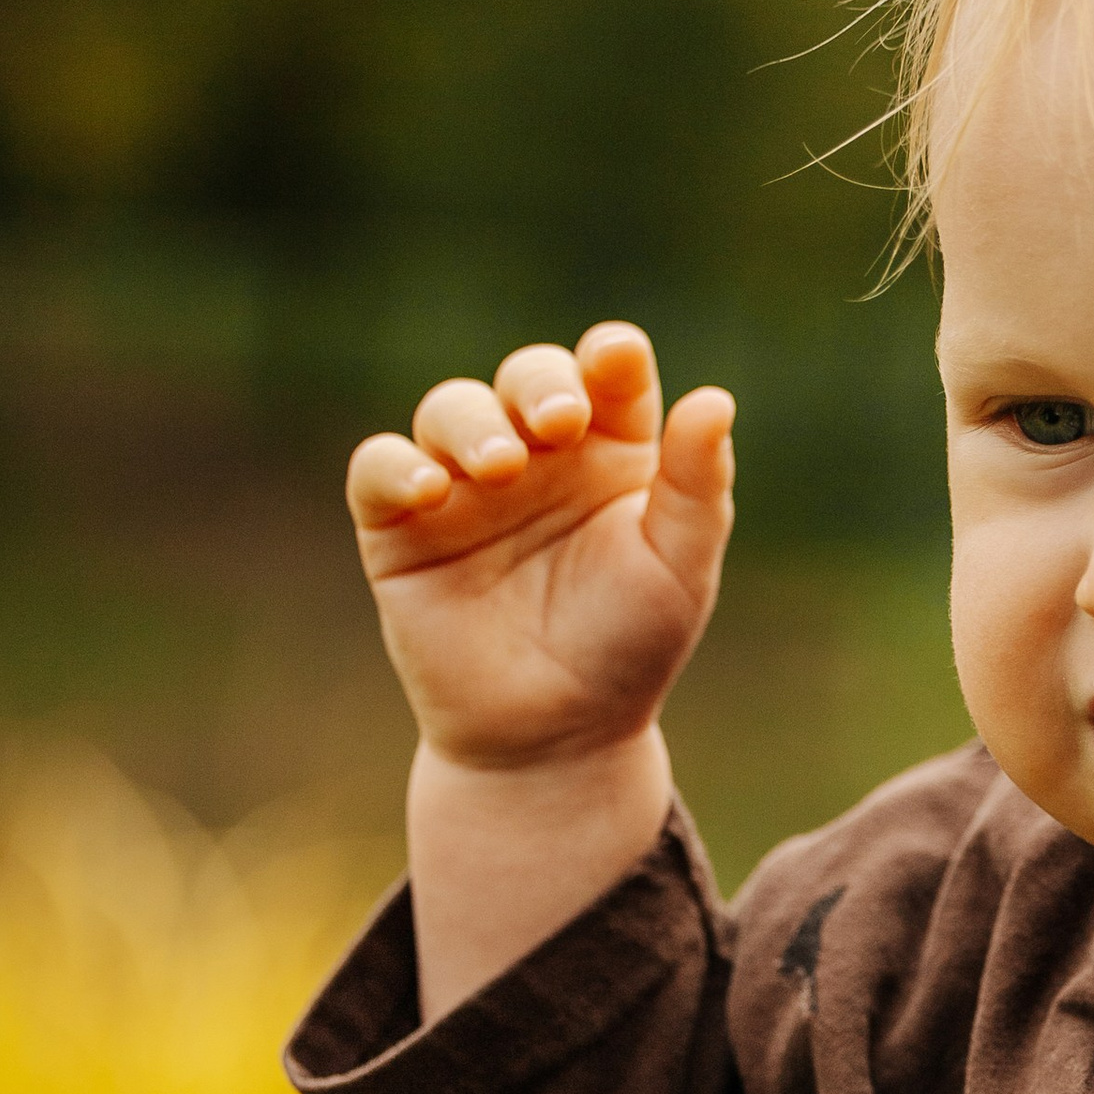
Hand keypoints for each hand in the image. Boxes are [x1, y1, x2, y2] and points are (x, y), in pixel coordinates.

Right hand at [347, 318, 734, 773]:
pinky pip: (379, 469)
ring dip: (471, 424)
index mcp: (611, 451)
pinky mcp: (400, 527)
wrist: (555, 737)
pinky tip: (429, 489)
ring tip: (498, 469)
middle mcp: (537, 456)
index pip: (609, 375)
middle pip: (527, 377)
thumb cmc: (627, 647)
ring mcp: (465, 487)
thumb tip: (714, 397)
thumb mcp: (679, 568)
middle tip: (559, 424)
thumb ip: (697, 486)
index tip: (617, 361)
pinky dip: (395, 466)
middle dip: (540, 384)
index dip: (612, 356)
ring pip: (451, 410)